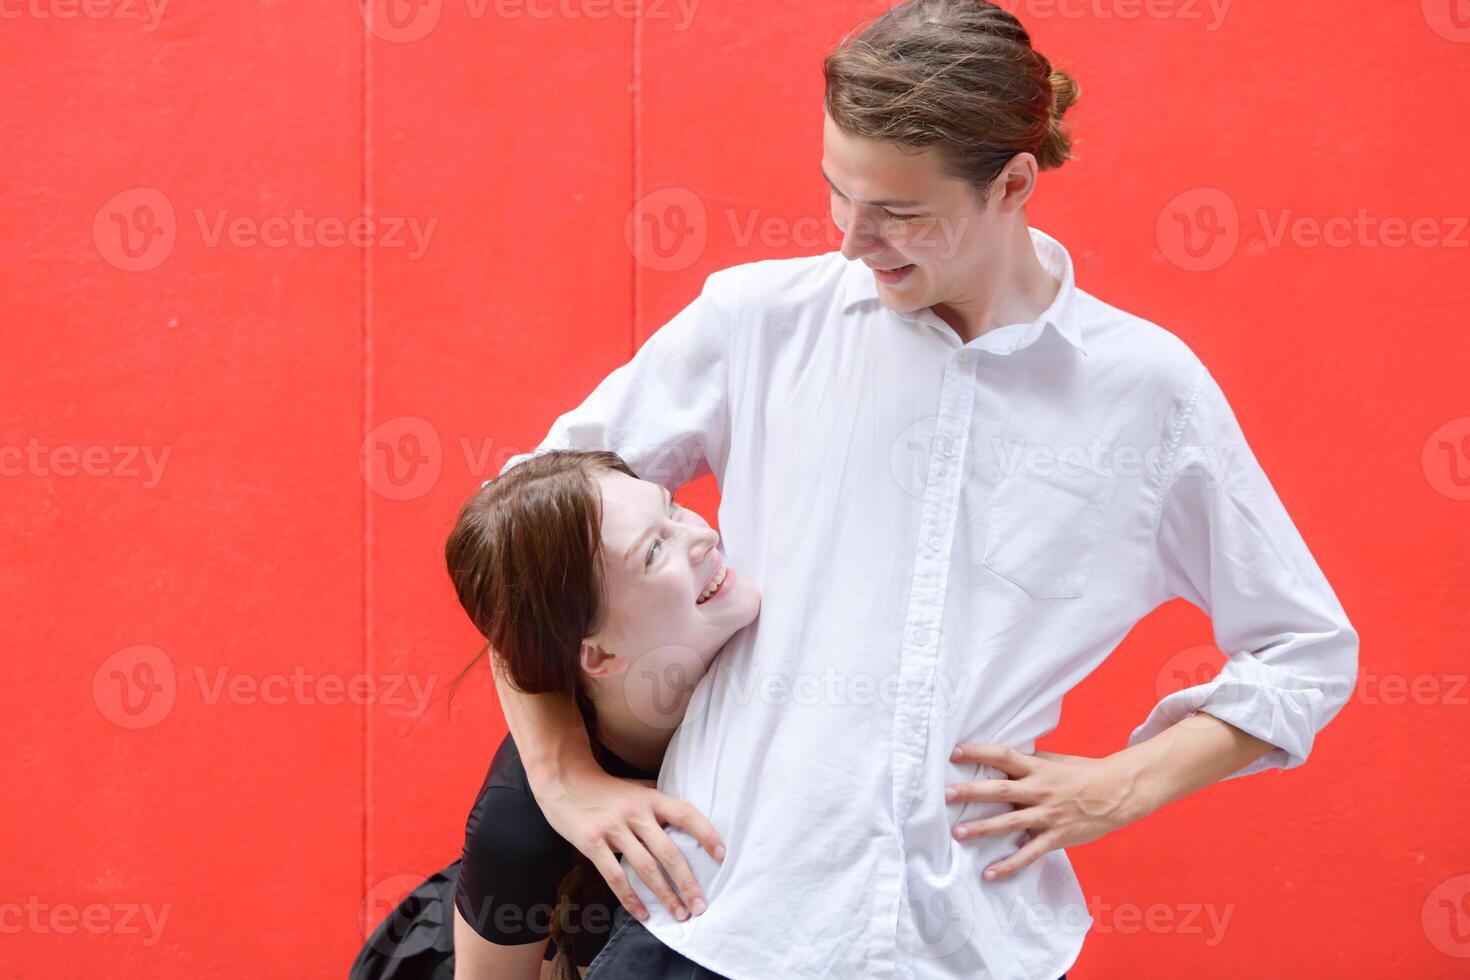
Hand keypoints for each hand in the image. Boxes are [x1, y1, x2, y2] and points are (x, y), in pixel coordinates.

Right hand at [532, 760, 725, 922]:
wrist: (565, 780)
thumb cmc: (606, 789)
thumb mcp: (637, 788)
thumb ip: (659, 804)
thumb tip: (688, 824)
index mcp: (650, 798)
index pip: (686, 814)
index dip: (706, 834)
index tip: (721, 856)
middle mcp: (635, 813)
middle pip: (668, 852)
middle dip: (687, 882)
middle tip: (701, 905)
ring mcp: (613, 828)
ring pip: (645, 868)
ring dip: (664, 895)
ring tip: (679, 914)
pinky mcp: (592, 843)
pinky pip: (615, 877)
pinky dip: (631, 899)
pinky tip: (644, 914)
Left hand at [946, 743, 1151, 881]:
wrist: (1117, 792)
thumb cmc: (1082, 774)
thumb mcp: (1054, 762)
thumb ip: (1027, 762)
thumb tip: (998, 758)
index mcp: (1038, 768)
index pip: (1003, 756)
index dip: (979, 752)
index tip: (954, 752)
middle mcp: (1040, 790)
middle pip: (1001, 789)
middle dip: (971, 792)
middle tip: (945, 794)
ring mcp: (1048, 815)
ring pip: (1010, 822)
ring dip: (982, 828)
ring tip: (957, 833)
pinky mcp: (1056, 837)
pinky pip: (1029, 853)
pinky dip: (1009, 865)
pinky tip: (988, 874)